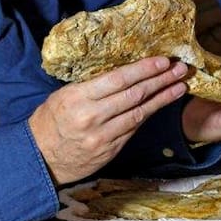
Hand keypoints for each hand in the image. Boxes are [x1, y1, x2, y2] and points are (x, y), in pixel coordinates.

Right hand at [29, 57, 188, 184]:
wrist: (40, 159)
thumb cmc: (50, 121)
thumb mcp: (63, 96)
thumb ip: (91, 86)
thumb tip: (121, 72)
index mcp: (79, 98)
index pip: (118, 79)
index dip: (143, 69)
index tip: (162, 61)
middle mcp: (93, 117)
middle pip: (134, 95)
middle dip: (161, 80)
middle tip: (180, 69)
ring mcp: (103, 136)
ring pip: (140, 113)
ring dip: (163, 98)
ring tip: (180, 86)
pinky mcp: (111, 150)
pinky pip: (134, 128)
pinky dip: (149, 114)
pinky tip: (162, 104)